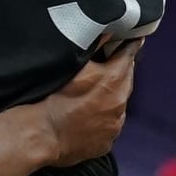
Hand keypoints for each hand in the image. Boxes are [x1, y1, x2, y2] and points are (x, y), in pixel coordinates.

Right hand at [39, 41, 140, 167]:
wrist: (40, 133)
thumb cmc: (52, 96)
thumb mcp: (74, 64)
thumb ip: (95, 47)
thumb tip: (109, 32)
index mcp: (114, 79)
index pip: (129, 55)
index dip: (131, 45)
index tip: (135, 39)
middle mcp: (120, 103)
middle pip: (126, 81)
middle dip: (120, 72)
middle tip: (110, 66)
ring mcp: (114, 125)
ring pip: (118, 105)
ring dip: (112, 98)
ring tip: (94, 97)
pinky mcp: (106, 143)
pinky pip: (108, 126)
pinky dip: (102, 120)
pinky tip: (87, 118)